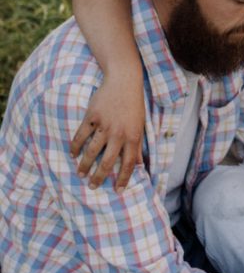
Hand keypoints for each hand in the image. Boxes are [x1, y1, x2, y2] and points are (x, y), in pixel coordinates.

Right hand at [70, 70, 144, 189]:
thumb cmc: (134, 105)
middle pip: (108, 161)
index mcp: (133, 137)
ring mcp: (105, 125)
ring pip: (92, 151)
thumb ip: (138, 145)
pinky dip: (76, 146)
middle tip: (92, 187)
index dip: (123, 178)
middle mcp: (119, 133)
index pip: (129, 163)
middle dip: (99, 177)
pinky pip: (82, 135)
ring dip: (85, 165)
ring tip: (80, 173)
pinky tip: (72, 154)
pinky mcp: (93, 116)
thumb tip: (140, 164)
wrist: (124, 81)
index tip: (118, 191)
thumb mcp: (140, 125)